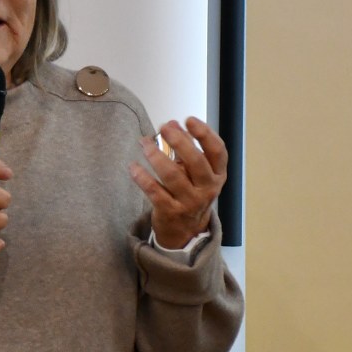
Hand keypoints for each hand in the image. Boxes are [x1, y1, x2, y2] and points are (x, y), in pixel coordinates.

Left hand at [128, 117, 227, 250]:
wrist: (185, 231)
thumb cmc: (190, 192)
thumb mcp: (194, 171)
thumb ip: (185, 147)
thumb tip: (172, 123)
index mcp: (217, 174)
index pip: (217, 151)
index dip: (205, 134)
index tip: (189, 120)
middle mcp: (207, 189)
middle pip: (196, 162)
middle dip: (180, 142)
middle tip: (164, 128)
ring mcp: (189, 202)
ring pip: (173, 176)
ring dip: (156, 156)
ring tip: (144, 143)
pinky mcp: (170, 212)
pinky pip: (154, 191)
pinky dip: (142, 177)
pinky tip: (133, 166)